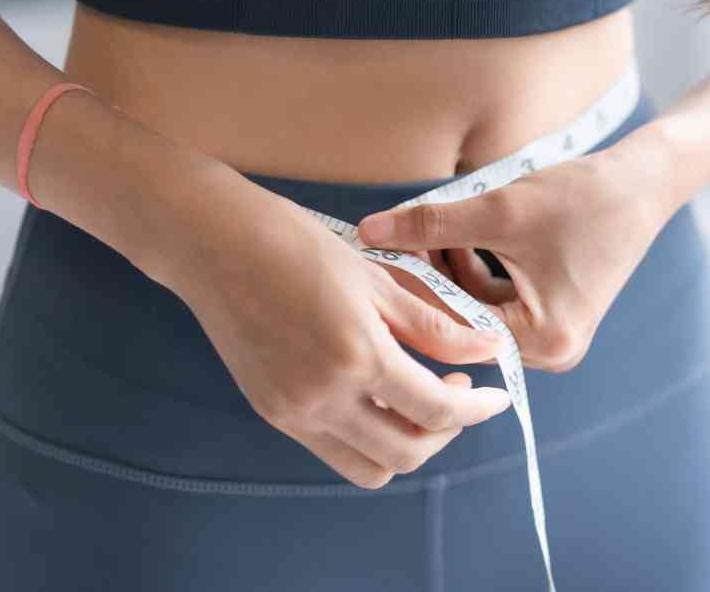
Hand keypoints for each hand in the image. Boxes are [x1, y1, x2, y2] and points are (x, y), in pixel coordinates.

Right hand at [147, 172, 513, 488]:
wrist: (212, 244)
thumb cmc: (297, 246)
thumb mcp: (377, 280)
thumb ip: (435, 325)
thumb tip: (489, 349)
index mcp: (357, 357)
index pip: (437, 409)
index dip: (477, 409)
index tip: (496, 396)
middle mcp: (323, 397)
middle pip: (406, 452)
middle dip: (445, 431)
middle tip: (458, 392)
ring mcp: (293, 412)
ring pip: (369, 467)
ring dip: (405, 445)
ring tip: (417, 399)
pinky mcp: (273, 413)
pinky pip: (333, 450)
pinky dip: (367, 437)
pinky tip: (377, 395)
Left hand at [356, 132, 683, 371]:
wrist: (643, 184)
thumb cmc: (583, 197)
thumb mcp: (500, 209)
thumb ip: (432, 225)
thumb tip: (369, 232)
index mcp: (544, 338)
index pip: (457, 323)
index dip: (415, 286)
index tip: (377, 256)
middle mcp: (552, 352)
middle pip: (465, 322)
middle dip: (430, 279)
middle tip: (390, 241)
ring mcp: (553, 338)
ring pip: (476, 310)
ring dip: (449, 272)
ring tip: (421, 230)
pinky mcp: (551, 317)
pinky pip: (495, 302)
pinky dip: (473, 272)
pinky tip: (453, 237)